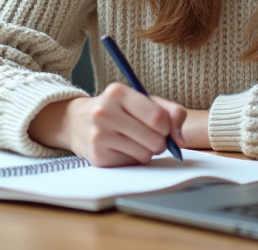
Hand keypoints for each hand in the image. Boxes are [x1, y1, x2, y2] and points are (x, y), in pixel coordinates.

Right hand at [28, 82, 187, 166]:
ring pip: (145, 155)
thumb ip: (170, 112)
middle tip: (150, 137)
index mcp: (118, 92)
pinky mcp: (97, 157)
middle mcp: (105, 112)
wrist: (77, 121)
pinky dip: (132, 160)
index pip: (158, 118)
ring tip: (133, 141)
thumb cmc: (118, 110)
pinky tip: (121, 149)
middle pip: (155, 139)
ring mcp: (99, 135)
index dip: (168, 127)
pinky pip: (132, 165)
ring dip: (146, 152)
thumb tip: (180, 139)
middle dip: (159, 142)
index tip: (164, 128)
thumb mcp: (142, 100)